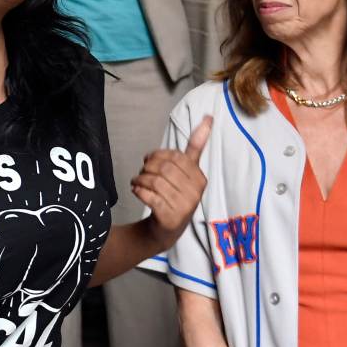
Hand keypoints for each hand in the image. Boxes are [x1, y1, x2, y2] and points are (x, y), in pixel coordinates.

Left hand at [131, 115, 211, 247]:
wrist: (166, 229)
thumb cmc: (174, 194)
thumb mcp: (186, 171)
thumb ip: (195, 147)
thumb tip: (208, 118)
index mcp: (200, 178)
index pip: (175, 156)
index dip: (157, 155)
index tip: (150, 159)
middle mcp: (195, 192)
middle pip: (163, 168)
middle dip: (147, 168)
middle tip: (142, 173)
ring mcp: (184, 206)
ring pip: (154, 181)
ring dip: (139, 180)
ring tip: (137, 183)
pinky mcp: (170, 217)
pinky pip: (149, 196)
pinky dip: (139, 191)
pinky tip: (137, 192)